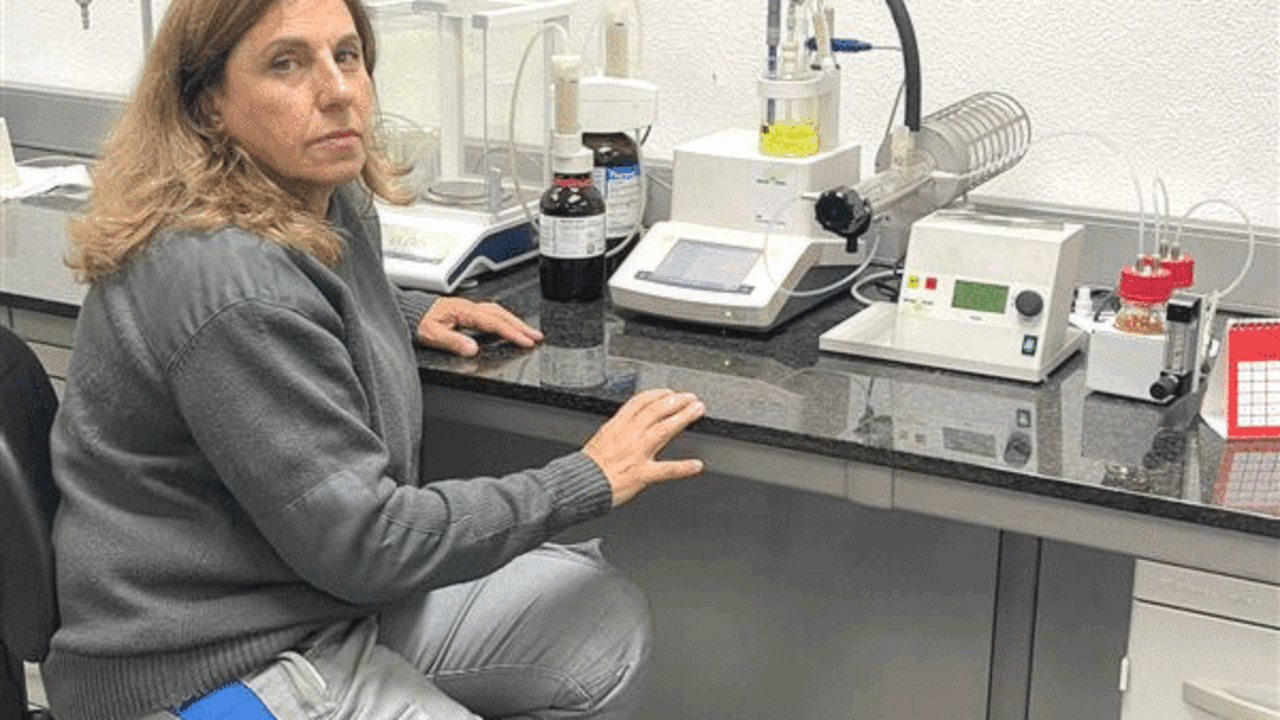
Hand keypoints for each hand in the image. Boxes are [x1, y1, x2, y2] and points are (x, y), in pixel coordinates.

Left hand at [416, 297, 542, 356]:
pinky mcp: (467, 313)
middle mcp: (468, 307)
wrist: (408, 312)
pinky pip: (491, 315)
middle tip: (537, 336)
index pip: (493, 322)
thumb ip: (452, 341)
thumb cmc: (418, 321)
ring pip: (498, 313)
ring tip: (529, 333)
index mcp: (463, 310)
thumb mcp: (431, 334)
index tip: (525, 341)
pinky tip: (507, 329)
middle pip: (501, 315)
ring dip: (515, 322)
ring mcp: (469, 309)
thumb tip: (472, 349)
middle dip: (521, 326)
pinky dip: (504, 321)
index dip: (511, 332)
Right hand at [583, 389, 705, 506]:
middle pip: (655, 411)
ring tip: (697, 411)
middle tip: (691, 397)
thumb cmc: (588, 466)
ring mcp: (636, 454)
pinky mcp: (641, 474)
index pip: (640, 402)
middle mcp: (628, 437)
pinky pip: (665, 470)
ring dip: (682, 418)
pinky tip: (696, 465)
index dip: (658, 394)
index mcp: (616, 426)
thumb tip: (631, 418)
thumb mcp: (601, 438)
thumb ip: (618, 428)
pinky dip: (682, 468)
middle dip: (676, 401)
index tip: (670, 392)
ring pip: (662, 430)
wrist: (579, 485)